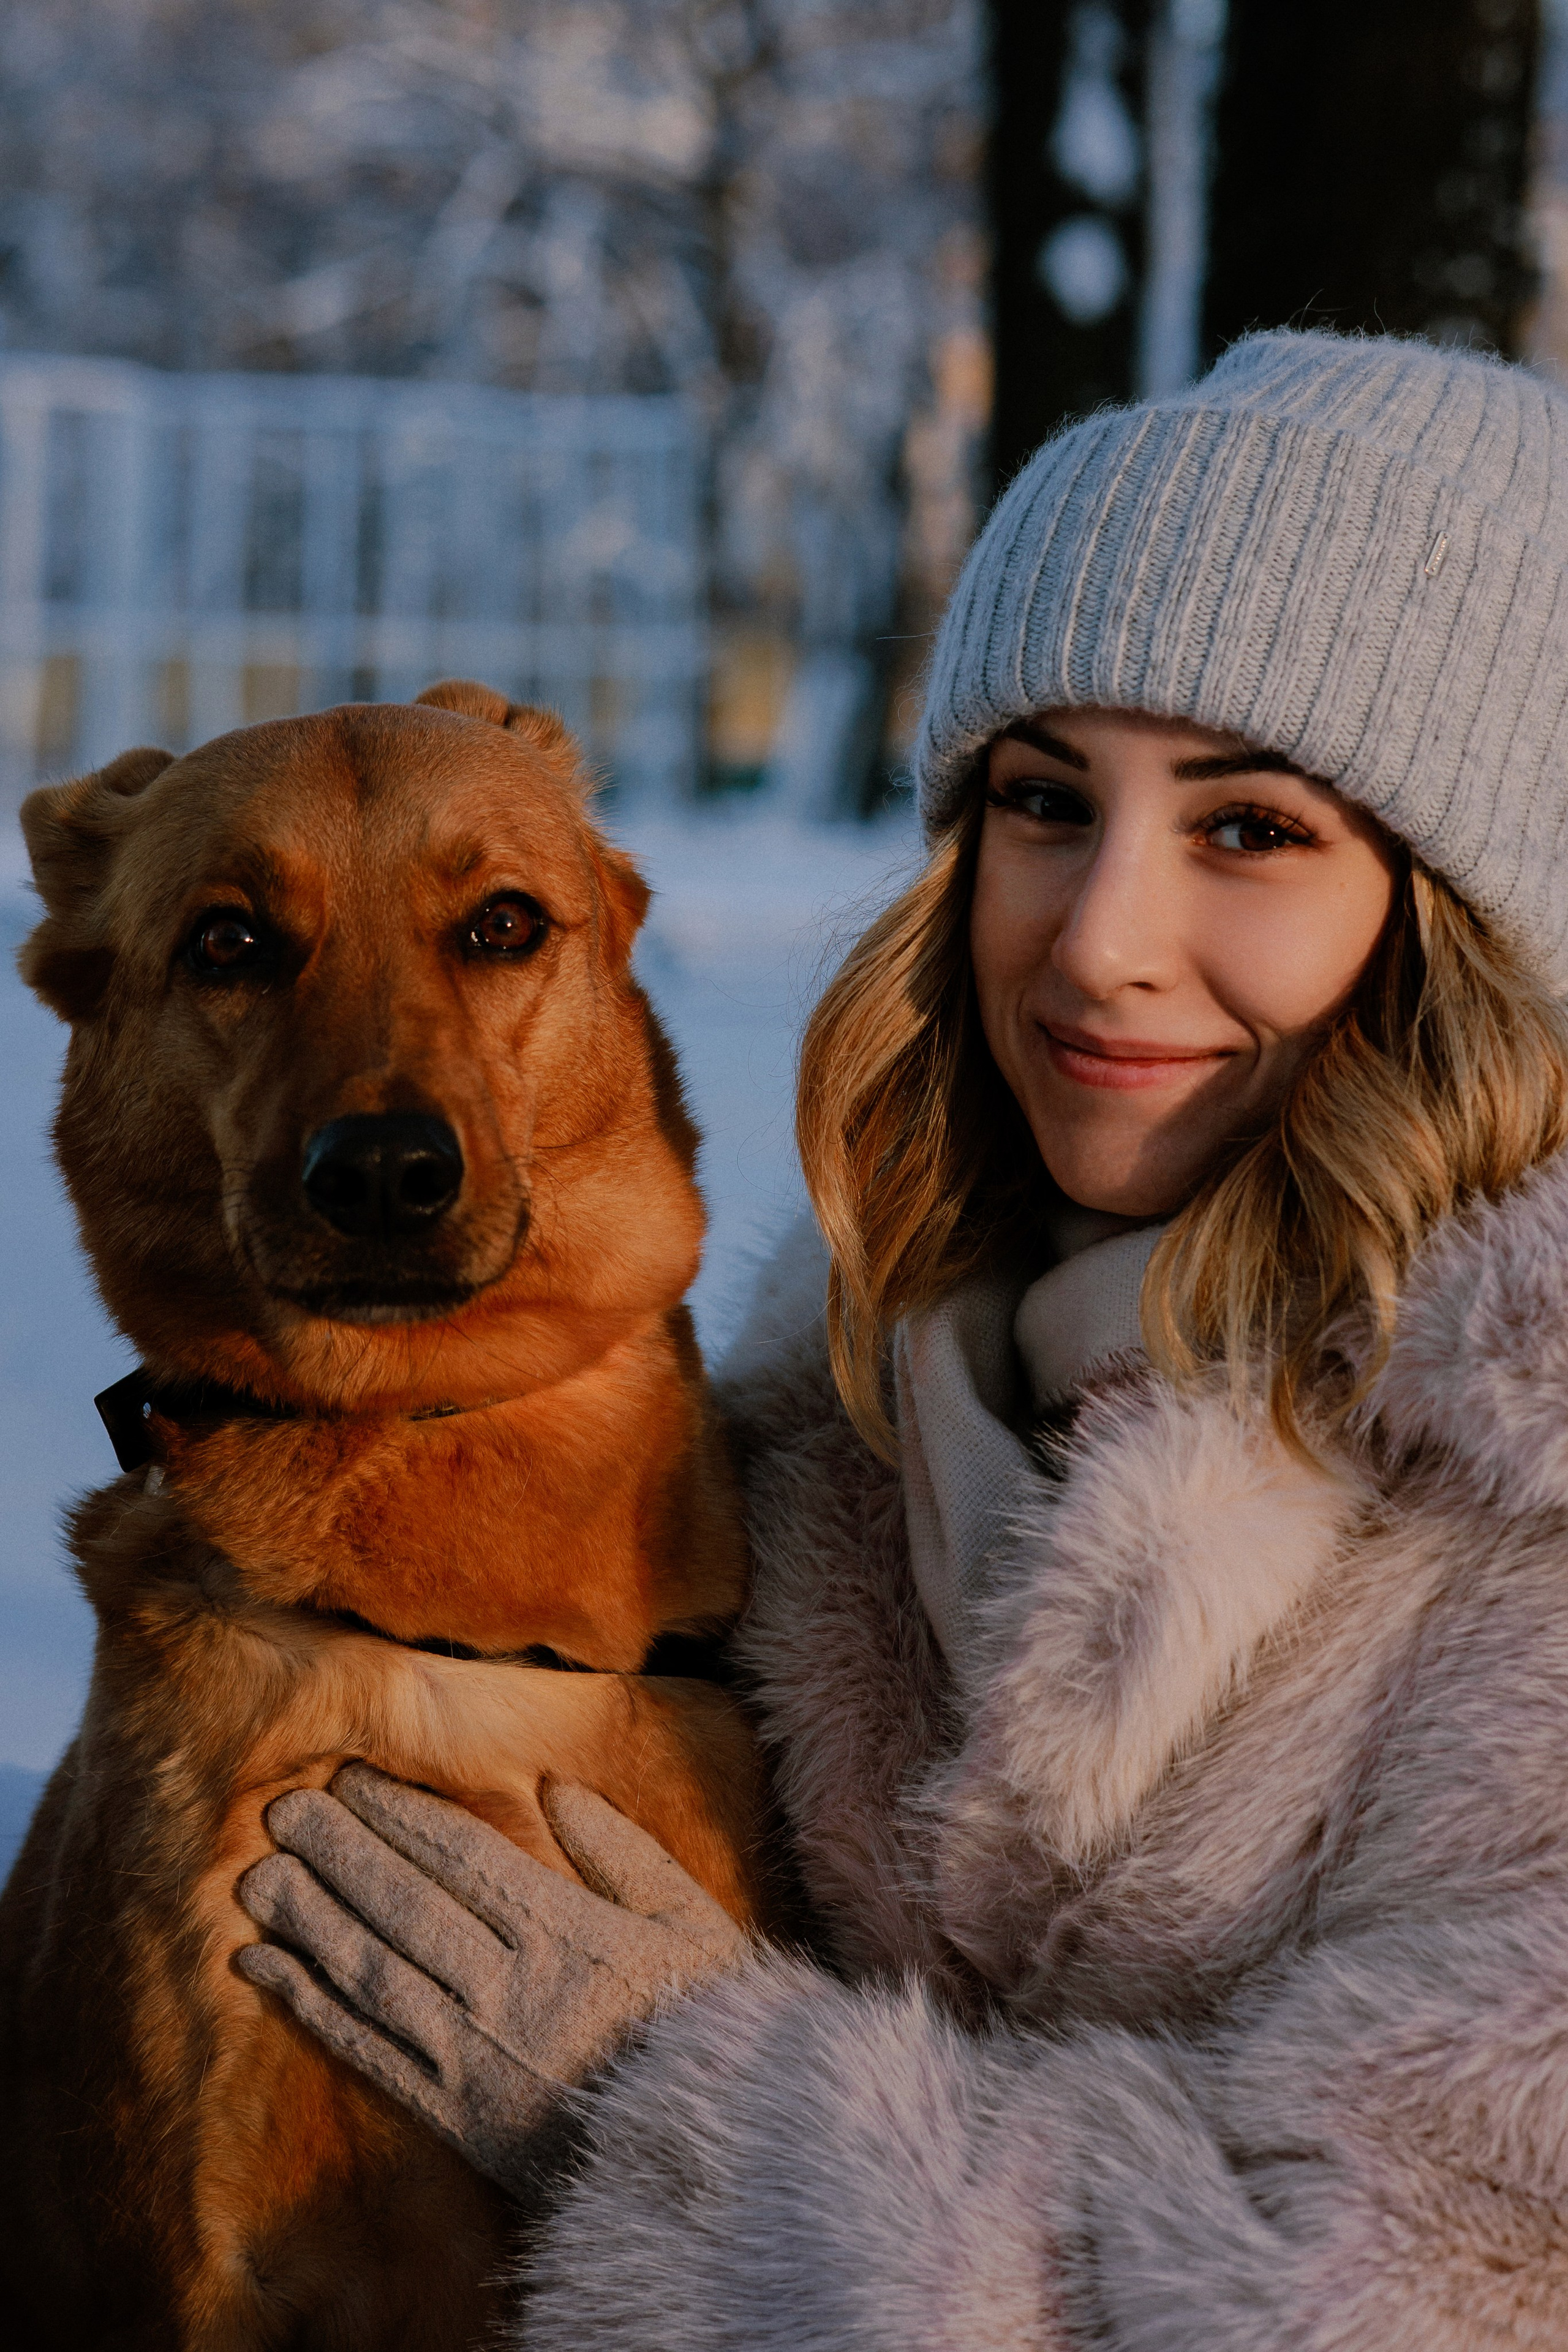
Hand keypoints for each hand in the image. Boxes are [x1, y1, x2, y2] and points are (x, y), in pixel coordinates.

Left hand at [235, 1762, 745, 2194]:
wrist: (714, 2149)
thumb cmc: (708, 2021)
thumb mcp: (690, 1919)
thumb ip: (623, 1851)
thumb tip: (555, 1788)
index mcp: (568, 1935)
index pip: (464, 1859)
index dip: (400, 1816)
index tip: (352, 1779)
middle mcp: (510, 1990)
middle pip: (405, 1909)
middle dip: (339, 1854)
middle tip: (282, 1811)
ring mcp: (476, 2056)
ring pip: (374, 1974)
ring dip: (310, 1922)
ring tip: (260, 1878)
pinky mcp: (454, 2115)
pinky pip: (368, 2054)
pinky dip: (310, 2008)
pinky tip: (264, 1970)